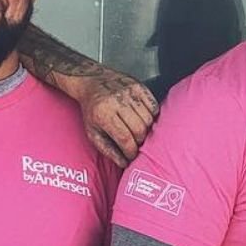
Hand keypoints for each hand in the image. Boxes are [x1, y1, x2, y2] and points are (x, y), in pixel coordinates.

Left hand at [37, 58, 157, 167]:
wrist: (92, 81)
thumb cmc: (92, 110)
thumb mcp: (92, 132)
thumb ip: (108, 149)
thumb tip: (124, 163)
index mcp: (104, 114)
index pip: (125, 138)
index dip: (131, 151)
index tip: (132, 156)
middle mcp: (117, 101)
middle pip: (139, 129)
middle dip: (140, 141)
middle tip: (136, 144)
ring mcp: (129, 92)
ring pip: (148, 118)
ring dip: (147, 129)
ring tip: (140, 132)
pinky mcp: (138, 86)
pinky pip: (153, 106)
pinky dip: (152, 116)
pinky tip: (144, 119)